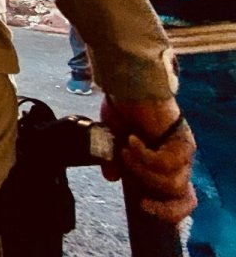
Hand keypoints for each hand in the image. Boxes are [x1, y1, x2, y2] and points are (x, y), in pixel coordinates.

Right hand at [100, 96, 196, 223]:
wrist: (128, 84)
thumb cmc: (123, 109)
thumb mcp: (112, 140)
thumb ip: (113, 160)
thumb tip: (112, 177)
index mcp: (167, 164)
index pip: (179, 197)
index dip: (168, 211)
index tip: (142, 208)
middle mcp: (179, 161)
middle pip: (184, 198)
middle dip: (163, 207)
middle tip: (141, 202)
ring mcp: (183, 152)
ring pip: (169, 183)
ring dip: (142, 171)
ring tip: (125, 152)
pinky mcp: (181, 142)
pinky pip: (163, 163)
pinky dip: (143, 155)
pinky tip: (132, 140)